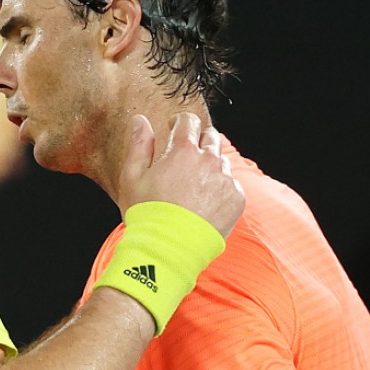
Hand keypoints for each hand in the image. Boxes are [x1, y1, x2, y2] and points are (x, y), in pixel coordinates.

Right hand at [117, 112, 244, 237]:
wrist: (170, 249)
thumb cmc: (148, 214)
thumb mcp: (132, 177)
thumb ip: (139, 144)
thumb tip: (140, 120)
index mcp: (182, 150)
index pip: (188, 121)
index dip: (180, 122)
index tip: (175, 130)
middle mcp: (209, 160)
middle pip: (210, 137)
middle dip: (199, 141)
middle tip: (186, 158)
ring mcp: (225, 179)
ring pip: (221, 162)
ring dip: (210, 167)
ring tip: (194, 187)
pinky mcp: (236, 198)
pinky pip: (231, 185)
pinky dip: (220, 189)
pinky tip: (205, 203)